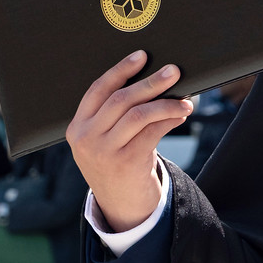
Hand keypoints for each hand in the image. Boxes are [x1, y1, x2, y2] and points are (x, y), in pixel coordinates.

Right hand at [67, 50, 191, 230]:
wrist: (122, 206)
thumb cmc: (117, 163)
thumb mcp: (105, 140)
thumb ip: (115, 115)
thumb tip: (152, 79)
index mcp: (76, 127)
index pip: (98, 90)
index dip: (120, 70)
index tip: (142, 56)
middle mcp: (86, 139)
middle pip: (121, 99)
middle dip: (151, 82)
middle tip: (173, 71)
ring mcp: (103, 152)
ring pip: (139, 115)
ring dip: (166, 103)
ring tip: (185, 100)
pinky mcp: (125, 164)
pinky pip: (153, 133)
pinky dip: (169, 120)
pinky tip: (181, 116)